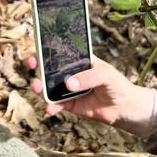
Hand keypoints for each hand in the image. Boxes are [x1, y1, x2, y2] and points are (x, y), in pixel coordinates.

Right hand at [25, 54, 156, 138]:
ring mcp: (67, 89)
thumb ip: (88, 77)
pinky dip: (50, 107)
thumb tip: (69, 84)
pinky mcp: (68, 105)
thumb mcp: (106, 75)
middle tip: (32, 65)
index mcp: (78, 60)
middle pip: (48, 68)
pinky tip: (50, 109)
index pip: (60, 51)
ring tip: (37, 88)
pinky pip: (55, 105)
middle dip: (37, 66)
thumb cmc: (117, 84)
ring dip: (40, 87)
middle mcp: (70, 73)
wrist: (124, 108)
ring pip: (48, 86)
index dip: (46, 48)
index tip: (38, 47)